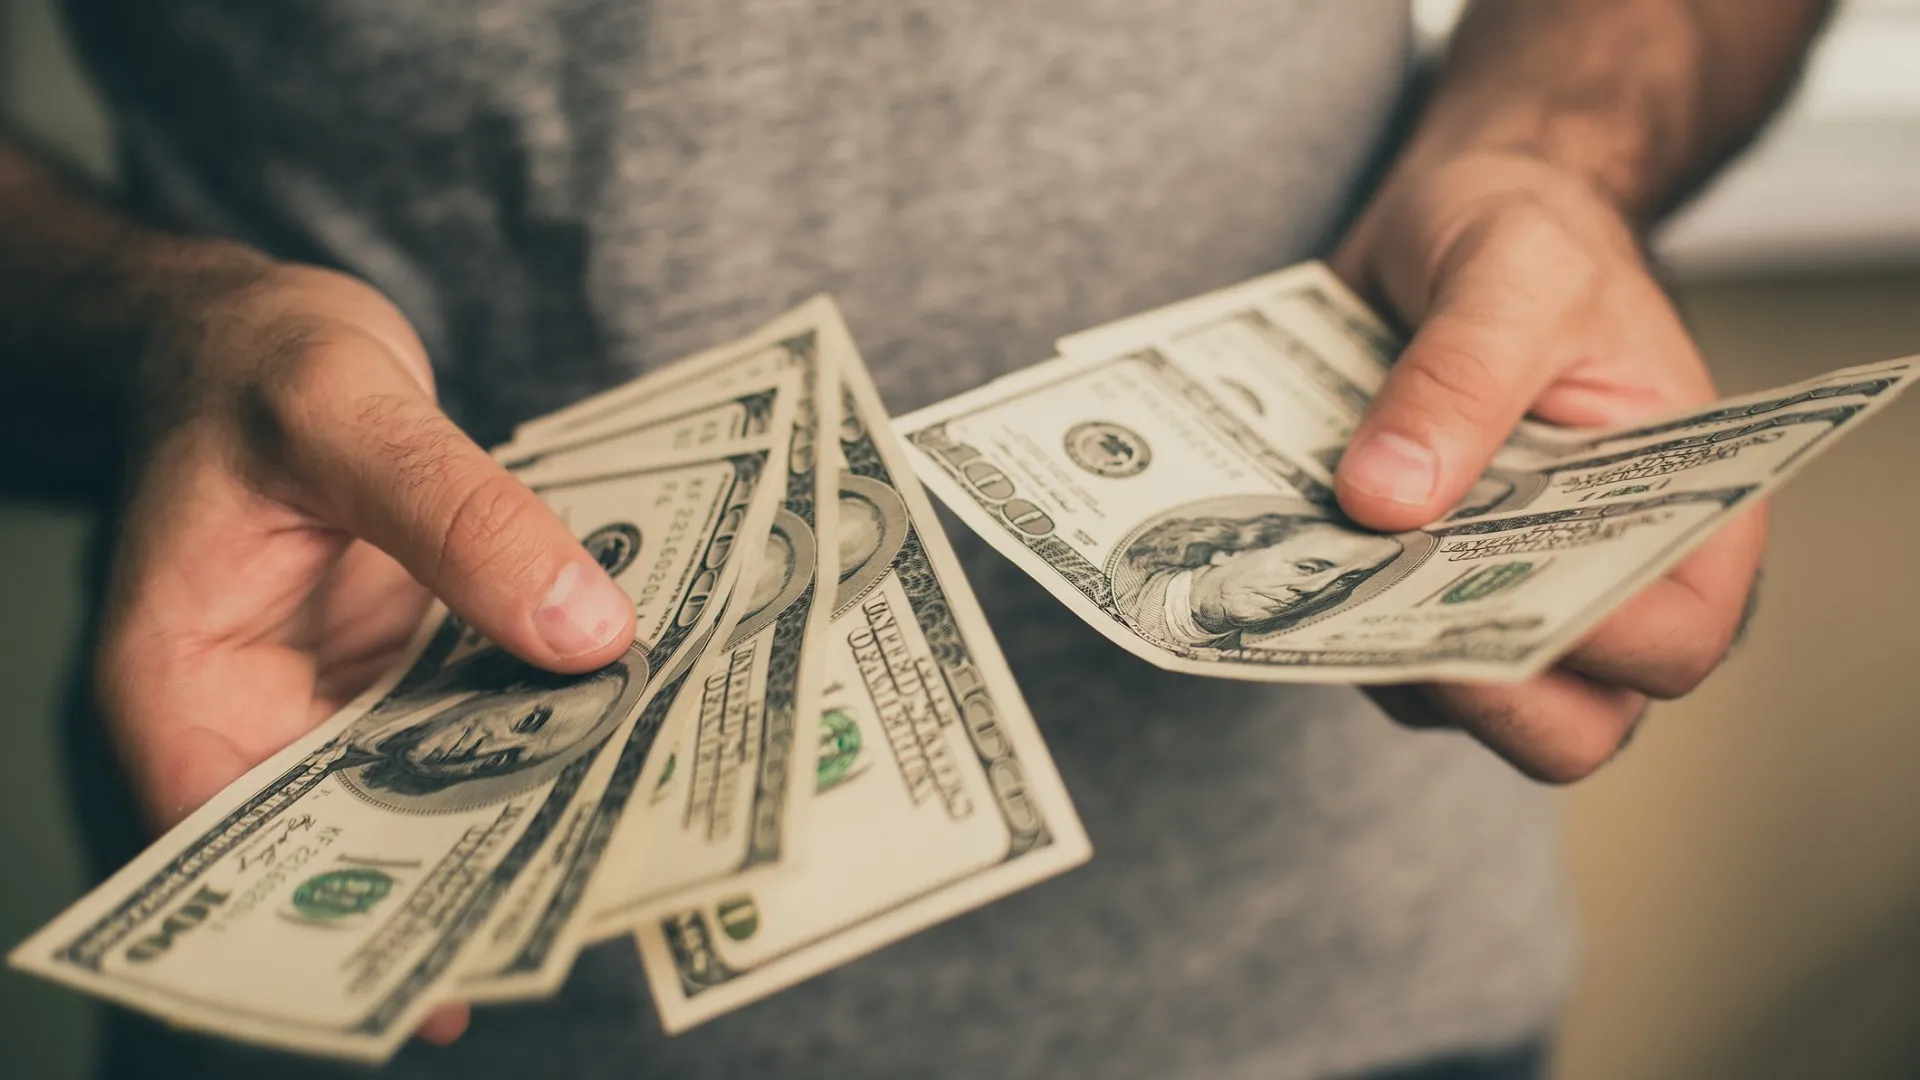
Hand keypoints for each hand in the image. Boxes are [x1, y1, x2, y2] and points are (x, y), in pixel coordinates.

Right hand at [92, 252, 636, 1042]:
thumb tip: (589, 631)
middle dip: (468, 871)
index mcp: (182, 684)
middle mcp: (254, 717)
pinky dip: (542, 726)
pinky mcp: (398, 669)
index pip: (240, 846)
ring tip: (640, 833)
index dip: (349, 913)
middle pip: (355, 835)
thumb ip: (459, 514)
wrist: (260, 326)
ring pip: (431, 786)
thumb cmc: (256, 361)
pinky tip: (632, 734)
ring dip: (526, 803)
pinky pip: (475, 720)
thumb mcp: (347, 410)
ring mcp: (333, 700)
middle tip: (594, 898)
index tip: (465, 956)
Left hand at [1329, 151, 1766, 782]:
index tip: (1484, 589)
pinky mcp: (1402, 587)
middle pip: (1560, 720)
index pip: (1669, 641)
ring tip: (1297, 561)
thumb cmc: (1528, 233)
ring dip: (1367, 642)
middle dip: (1463, 680)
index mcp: (1688, 513)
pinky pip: (1358, 641)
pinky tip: (1268, 538)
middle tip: (1368, 603)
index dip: (1589, 644)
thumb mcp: (1510, 269)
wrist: (1453, 212)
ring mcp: (1493, 594)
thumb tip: (1387, 499)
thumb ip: (1461, 378)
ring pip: (1441, 694)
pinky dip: (1314, 608)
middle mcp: (1599, 579)